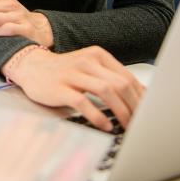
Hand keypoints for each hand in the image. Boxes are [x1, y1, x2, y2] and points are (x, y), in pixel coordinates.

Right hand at [2, 46, 144, 131]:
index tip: (148, 112)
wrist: (31, 67)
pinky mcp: (60, 88)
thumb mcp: (89, 67)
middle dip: (134, 106)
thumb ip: (110, 77)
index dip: (141, 97)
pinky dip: (98, 116)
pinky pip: (84, 103)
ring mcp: (73, 74)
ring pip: (106, 91)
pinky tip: (105, 126)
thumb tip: (139, 96)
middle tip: (140, 122)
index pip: (127, 77)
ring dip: (121, 111)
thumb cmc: (63, 71)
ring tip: (126, 125)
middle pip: (120, 84)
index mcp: (97, 55)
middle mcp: (87, 62)